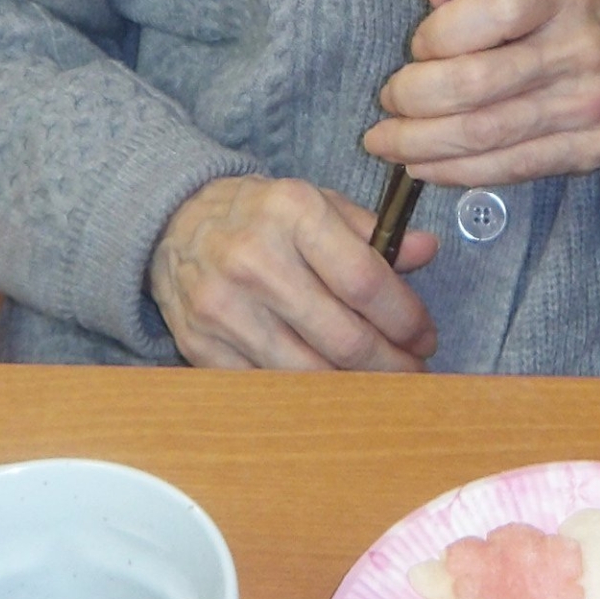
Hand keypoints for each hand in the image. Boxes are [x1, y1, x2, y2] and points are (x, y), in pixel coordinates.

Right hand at [147, 176, 438, 371]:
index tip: (424, 335)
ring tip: (379, 383)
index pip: (366, 281)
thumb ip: (372, 231)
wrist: (174, 223)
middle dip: (391, 363)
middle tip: (413, 370)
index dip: (406, 318)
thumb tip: (425, 251)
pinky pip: (269, 387)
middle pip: (343, 337)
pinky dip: (305, 395)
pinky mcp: (200, 345)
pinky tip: (330, 388)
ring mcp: (223, 307)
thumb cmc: (260, 216)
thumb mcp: (317, 203)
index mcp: (291, 212)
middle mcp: (254, 259)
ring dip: (355, 387)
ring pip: (309, 373)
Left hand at [363, 0, 599, 188]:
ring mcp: (587, 106)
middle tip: (388, 102)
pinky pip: (508, 168)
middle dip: (413, 99)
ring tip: (388, 141)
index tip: (417, 47)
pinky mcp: (589, 152)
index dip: (436, 35)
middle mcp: (579, 48)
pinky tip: (423, 165)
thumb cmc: (575, 17)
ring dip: (420, 143)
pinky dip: (454, 171)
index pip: (490, 14)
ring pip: (484, 135)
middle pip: (474, 85)